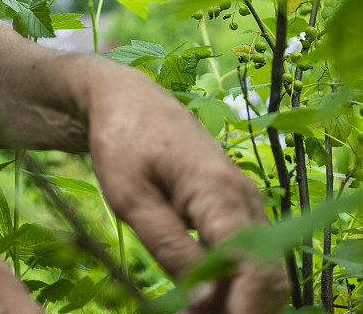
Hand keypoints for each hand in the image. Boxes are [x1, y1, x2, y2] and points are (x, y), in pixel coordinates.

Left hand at [86, 63, 288, 313]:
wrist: (128, 98)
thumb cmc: (123, 141)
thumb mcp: (130, 198)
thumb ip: (168, 247)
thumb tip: (205, 298)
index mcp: (218, 191)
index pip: (253, 265)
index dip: (243, 308)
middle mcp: (243, 195)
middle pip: (268, 271)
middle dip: (241, 307)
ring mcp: (242, 197)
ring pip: (261, 263)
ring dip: (236, 296)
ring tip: (190, 310)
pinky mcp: (233, 201)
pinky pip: (246, 249)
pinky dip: (231, 277)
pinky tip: (198, 291)